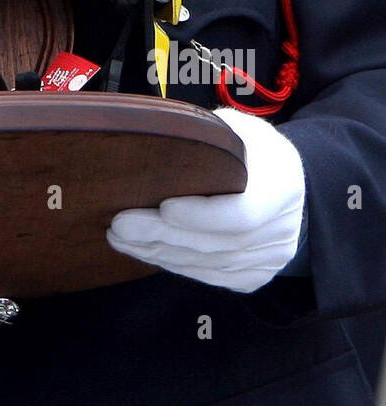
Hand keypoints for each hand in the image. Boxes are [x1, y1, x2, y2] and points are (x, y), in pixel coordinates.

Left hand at [106, 107, 305, 292]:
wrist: (280, 181)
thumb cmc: (248, 147)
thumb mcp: (236, 129)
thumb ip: (209, 139)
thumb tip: (159, 142)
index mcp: (282, 186)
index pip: (244, 213)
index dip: (202, 216)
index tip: (163, 206)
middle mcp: (283, 229)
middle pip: (219, 244)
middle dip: (164, 235)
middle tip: (121, 225)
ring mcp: (272, 257)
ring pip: (210, 264)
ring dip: (161, 253)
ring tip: (122, 239)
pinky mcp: (255, 274)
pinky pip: (211, 277)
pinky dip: (175, 265)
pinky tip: (147, 251)